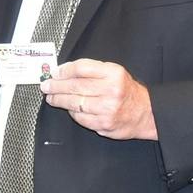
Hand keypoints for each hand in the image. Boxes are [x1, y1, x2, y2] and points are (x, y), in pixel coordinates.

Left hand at [42, 59, 157, 139]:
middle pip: (75, 86)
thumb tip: (64, 72)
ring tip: (52, 98)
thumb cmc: (126, 91)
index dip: (64, 70)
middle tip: (46, 86)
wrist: (146, 113)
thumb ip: (92, 70)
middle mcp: (111, 90)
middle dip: (56, 86)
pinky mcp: (104, 124)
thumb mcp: (115, 72)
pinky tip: (70, 109)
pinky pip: (81, 118)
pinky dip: (72, 113)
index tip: (54, 73)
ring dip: (59, 100)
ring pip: (75, 103)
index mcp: (113, 74)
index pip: (81, 68)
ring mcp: (107, 109)